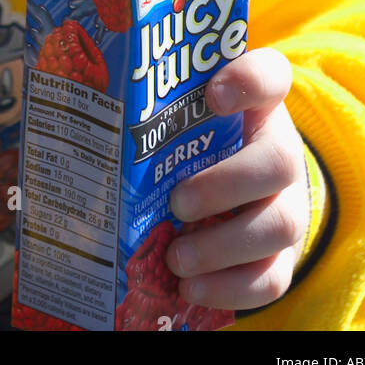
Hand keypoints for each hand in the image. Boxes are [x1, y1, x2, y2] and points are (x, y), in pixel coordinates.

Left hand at [164, 47, 309, 310]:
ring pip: (280, 225)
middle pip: (279, 161)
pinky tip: (190, 289)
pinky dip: (230, 288)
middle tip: (178, 202)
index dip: (249, 81)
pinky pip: (273, 277)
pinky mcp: (284, 256)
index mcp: (257, 106)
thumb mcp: (183, 118)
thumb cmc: (197, 145)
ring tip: (177, 258)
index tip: (214, 94)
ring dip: (224, 246)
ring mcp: (290, 205)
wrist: (243, 193)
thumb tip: (74, 114)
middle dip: (226, 185)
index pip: (270, 75)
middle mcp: (282, 150)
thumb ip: (153, 109)